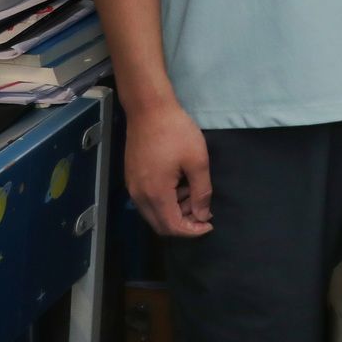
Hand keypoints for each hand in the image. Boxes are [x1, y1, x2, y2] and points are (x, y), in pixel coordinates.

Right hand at [124, 99, 212, 236]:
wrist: (149, 110)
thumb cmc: (176, 132)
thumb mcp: (197, 161)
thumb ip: (201, 192)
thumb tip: (203, 216)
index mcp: (155, 194)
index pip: (172, 227)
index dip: (192, 231)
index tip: (209, 225)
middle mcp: (139, 196)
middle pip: (160, 225)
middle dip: (184, 223)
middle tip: (204, 211)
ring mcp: (132, 187)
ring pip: (153, 214)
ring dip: (174, 212)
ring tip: (194, 192)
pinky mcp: (131, 178)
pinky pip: (148, 201)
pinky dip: (165, 201)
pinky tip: (180, 185)